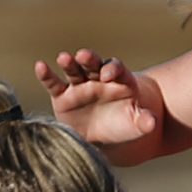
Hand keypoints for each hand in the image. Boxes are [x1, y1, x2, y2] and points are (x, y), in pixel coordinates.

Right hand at [34, 49, 165, 149]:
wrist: (107, 136)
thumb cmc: (124, 125)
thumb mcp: (136, 125)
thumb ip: (144, 121)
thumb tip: (151, 123)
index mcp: (119, 81)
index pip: (116, 69)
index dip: (113, 69)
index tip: (109, 73)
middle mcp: (98, 78)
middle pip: (94, 64)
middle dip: (90, 59)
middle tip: (84, 55)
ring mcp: (80, 85)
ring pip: (74, 70)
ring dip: (68, 62)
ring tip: (63, 58)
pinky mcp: (62, 96)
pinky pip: (54, 83)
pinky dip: (46, 75)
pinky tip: (40, 66)